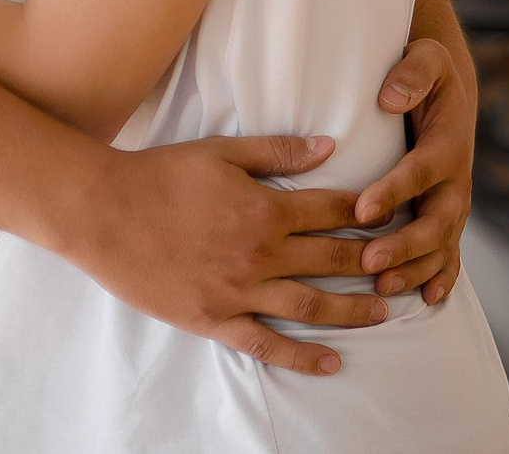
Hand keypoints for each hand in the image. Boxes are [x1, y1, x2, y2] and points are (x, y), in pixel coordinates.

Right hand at [63, 134, 385, 376]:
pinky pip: (267, 345)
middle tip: (405, 268)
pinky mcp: (216, 319)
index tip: (394, 215)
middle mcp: (261, 254)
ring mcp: (240, 292)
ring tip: (384, 315)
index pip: (333, 211)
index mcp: (266, 209)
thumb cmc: (160, 174)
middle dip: (374, 264)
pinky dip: (303, 357)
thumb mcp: (221, 153)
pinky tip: (332, 363)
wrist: (104, 212)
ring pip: (311, 306)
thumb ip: (277, 153)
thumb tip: (328, 146)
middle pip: (333, 260)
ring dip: (353, 311)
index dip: (368, 212)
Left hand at [350, 37, 475, 304]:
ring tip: (382, 287)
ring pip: (440, 245)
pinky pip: (449, 255)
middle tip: (368, 261)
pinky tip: (427, 300)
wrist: (447, 93)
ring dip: (414, 268)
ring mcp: (453, 204)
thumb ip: (411, 73)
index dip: (394, 191)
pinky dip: (442, 278)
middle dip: (403, 244)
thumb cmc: (426, 74)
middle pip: (435, 221)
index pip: (420, 171)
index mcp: (446, 143)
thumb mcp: (425, 58)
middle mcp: (454, 180)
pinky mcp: (448, 218)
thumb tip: (389, 97)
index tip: (362, 209)